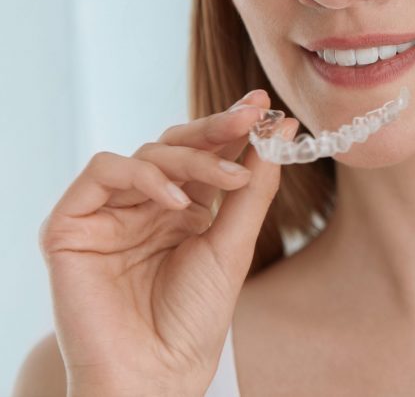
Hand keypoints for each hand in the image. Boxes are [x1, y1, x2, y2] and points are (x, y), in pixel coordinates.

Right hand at [38, 89, 296, 395]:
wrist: (156, 374)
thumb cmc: (194, 318)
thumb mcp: (234, 244)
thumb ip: (253, 186)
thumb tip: (281, 126)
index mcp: (183, 210)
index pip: (205, 155)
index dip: (233, 129)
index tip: (266, 106)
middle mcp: (144, 206)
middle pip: (176, 146)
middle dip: (216, 127)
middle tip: (251, 113)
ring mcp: (109, 214)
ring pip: (145, 154)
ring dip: (191, 157)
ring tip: (228, 176)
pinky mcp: (71, 225)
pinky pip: (103, 173)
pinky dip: (142, 176)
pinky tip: (175, 200)